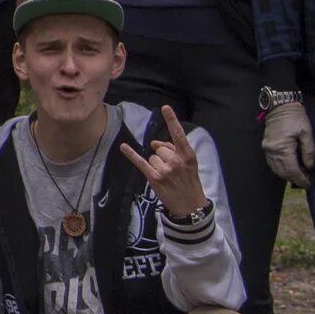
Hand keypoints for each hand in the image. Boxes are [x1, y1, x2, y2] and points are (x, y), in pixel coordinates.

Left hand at [116, 105, 211, 221]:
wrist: (191, 206)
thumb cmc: (190, 182)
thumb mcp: (190, 164)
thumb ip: (175, 150)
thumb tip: (154, 143)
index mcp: (188, 155)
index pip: (179, 134)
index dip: (172, 120)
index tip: (165, 107)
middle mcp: (176, 161)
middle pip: (160, 147)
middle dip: (163, 155)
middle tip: (171, 169)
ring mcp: (165, 170)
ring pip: (152, 156)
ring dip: (156, 164)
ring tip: (166, 176)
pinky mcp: (154, 178)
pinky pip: (141, 163)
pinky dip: (131, 154)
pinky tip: (123, 147)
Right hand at [261, 96, 314, 186]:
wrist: (280, 107)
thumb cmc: (295, 118)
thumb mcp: (306, 133)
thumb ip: (309, 151)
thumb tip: (309, 166)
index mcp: (283, 148)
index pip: (292, 170)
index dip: (301, 179)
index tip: (309, 184)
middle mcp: (273, 151)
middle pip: (283, 172)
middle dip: (294, 179)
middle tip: (306, 181)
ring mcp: (268, 150)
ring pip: (276, 169)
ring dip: (287, 175)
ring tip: (299, 176)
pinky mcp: (266, 147)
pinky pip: (272, 164)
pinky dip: (280, 169)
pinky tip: (289, 169)